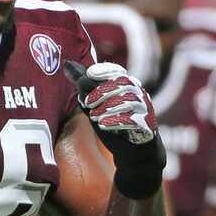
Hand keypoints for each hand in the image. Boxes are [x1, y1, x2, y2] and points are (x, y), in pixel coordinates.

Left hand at [65, 61, 165, 198]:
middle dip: (103, 91)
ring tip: (95, 117)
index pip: (117, 72)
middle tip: (88, 102)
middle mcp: (138, 94)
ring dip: (109, 107)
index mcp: (126, 87)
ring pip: (130, 100)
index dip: (104, 71)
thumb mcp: (95, 104)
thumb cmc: (113, 123)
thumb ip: (84, 86)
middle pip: (124, 83)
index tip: (90, 74)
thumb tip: (67, 65)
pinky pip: (135, 119)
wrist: (132, 151)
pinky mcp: (148, 125)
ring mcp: (145, 109)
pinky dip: (118, 121)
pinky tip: (104, 125)